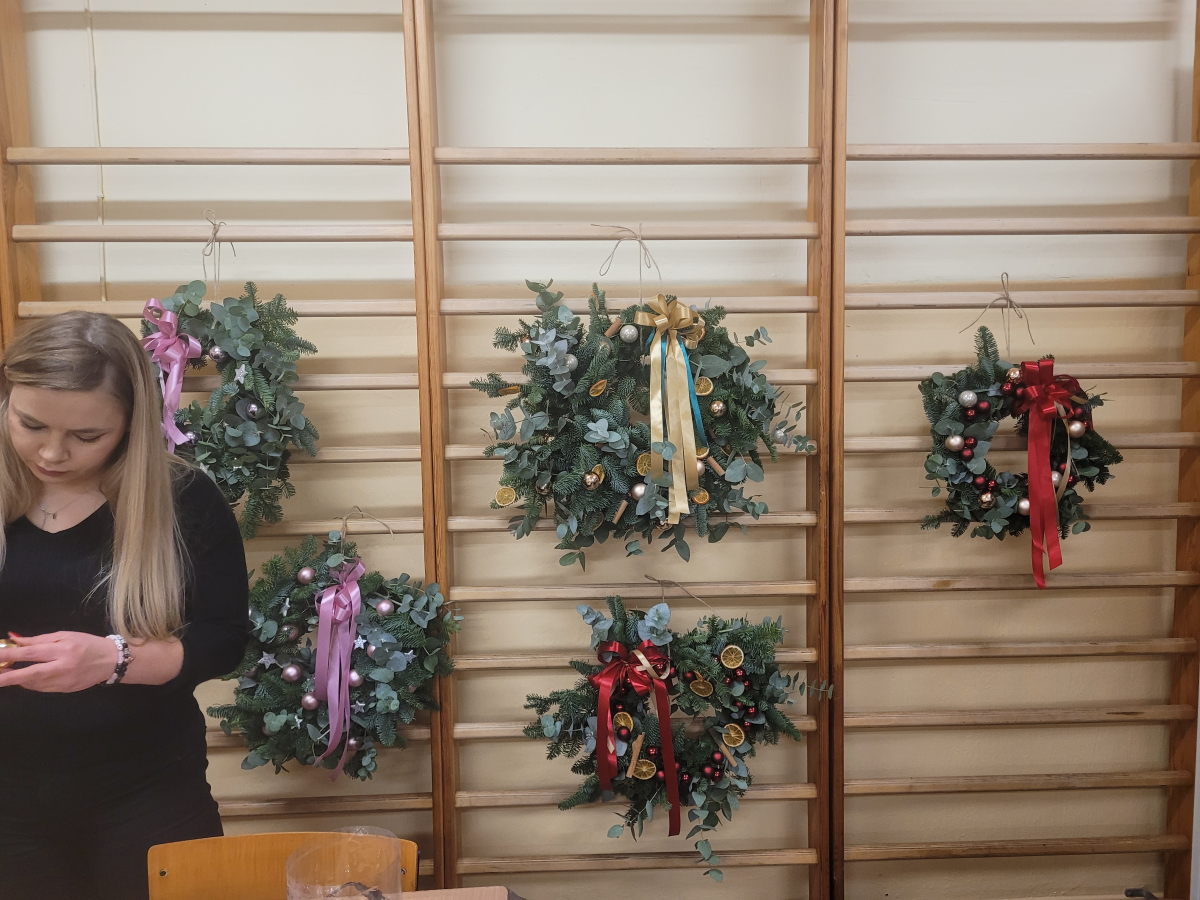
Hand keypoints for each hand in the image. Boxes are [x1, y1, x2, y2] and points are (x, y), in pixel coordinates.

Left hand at [0, 632, 118, 691]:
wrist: (111, 661)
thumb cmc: (87, 644)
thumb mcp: (65, 636)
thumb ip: (39, 640)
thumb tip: (14, 640)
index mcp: (63, 649)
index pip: (31, 652)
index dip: (10, 655)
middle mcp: (63, 667)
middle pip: (30, 674)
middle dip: (8, 677)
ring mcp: (64, 681)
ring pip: (33, 683)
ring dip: (17, 679)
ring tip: (5, 674)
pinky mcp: (64, 690)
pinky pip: (41, 688)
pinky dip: (30, 683)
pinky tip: (24, 678)